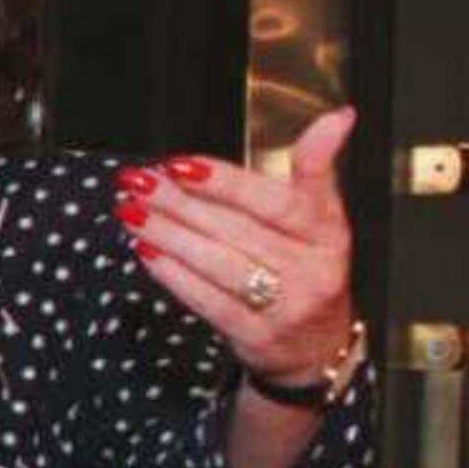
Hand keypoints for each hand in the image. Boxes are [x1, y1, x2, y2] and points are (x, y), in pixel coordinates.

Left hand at [118, 106, 358, 381]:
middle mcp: (314, 267)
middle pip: (237, 227)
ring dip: (168, 233)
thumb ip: (310, 173)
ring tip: (133, 209)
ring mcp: (287, 304)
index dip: (232, 181)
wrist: (317, 347)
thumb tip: (336, 120)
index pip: (284, 197)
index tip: (186, 163)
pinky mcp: (256, 334)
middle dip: (180, 200)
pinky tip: (147, 249)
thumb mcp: (319, 220)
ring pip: (217, 261)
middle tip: (141, 179)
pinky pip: (206, 299)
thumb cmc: (307, 270)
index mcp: (329, 231)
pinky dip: (172, 272)